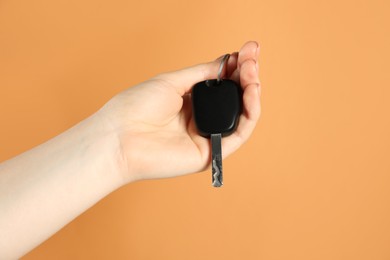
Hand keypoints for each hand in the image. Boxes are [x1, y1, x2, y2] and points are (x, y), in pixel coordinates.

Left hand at [99, 41, 260, 182]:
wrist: (120, 136)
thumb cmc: (137, 107)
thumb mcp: (172, 81)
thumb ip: (201, 73)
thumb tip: (226, 61)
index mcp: (190, 102)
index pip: (222, 85)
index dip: (236, 67)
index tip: (246, 49)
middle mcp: (201, 119)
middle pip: (234, 98)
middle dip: (247, 74)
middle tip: (252, 55)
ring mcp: (206, 136)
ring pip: (241, 115)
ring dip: (252, 90)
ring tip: (252, 70)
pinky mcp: (210, 153)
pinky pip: (239, 133)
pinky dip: (250, 111)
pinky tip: (251, 90)